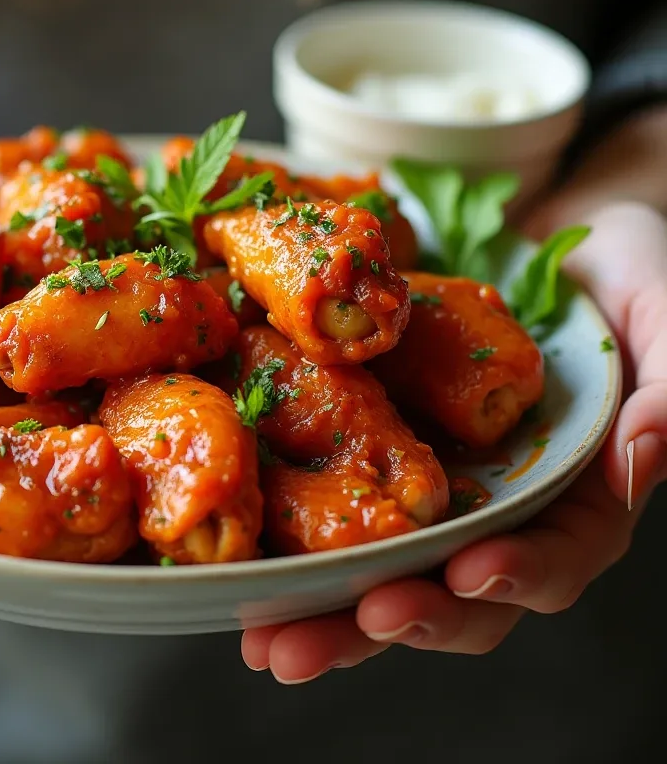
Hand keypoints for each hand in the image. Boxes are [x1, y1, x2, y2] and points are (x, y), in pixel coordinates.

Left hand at [241, 201, 666, 681]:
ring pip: (384, 565)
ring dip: (323, 611)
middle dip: (386, 620)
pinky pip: (340, 498)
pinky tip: (247, 573)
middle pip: (451, 590)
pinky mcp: (381, 443)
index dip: (515, 577)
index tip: (467, 576)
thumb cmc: (630, 273)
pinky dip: (295, 541)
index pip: (555, 559)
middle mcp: (500, 505)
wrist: (552, 227)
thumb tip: (638, 458)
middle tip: (311, 647)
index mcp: (577, 496)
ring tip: (263, 642)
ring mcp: (437, 481)